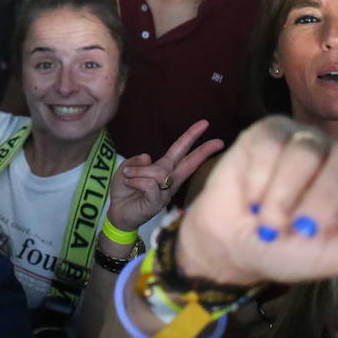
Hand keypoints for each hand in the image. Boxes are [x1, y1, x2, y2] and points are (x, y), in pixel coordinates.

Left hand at [106, 120, 223, 232]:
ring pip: (158, 172)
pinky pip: (150, 184)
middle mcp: (170, 180)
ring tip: (128, 177)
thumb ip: (137, 161)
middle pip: (188, 163)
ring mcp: (166, 192)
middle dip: (203, 151)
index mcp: (164, 169)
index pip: (180, 150)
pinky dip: (136, 180)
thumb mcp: (127, 169)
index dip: (191, 136)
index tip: (204, 124)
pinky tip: (129, 184)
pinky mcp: (158, 202)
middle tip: (220, 141)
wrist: (117, 213)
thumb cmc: (125, 191)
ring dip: (138, 171)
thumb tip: (148, 156)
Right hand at [175, 97, 337, 287]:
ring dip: (281, 200)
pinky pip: (272, 149)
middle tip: (297, 231)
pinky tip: (253, 194)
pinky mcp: (270, 130)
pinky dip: (259, 185)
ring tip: (269, 216)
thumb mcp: (333, 259)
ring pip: (307, 156)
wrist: (231, 243)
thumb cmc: (287, 253)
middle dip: (322, 201)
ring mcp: (307, 140)